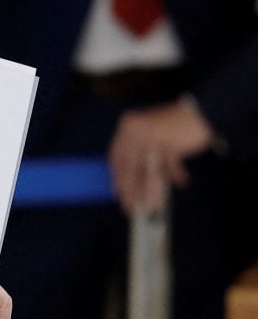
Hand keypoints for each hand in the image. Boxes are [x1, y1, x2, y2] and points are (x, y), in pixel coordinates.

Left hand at [107, 96, 215, 214]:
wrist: (203, 111)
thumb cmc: (176, 125)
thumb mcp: (149, 135)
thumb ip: (138, 153)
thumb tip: (129, 183)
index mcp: (128, 127)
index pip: (115, 156)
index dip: (117, 176)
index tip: (118, 192)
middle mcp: (136, 130)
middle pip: (129, 167)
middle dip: (131, 190)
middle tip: (132, 207)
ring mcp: (152, 136)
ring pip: (148, 171)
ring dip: (152, 191)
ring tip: (154, 206)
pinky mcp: (170, 142)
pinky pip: (169, 166)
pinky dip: (175, 175)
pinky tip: (182, 182)